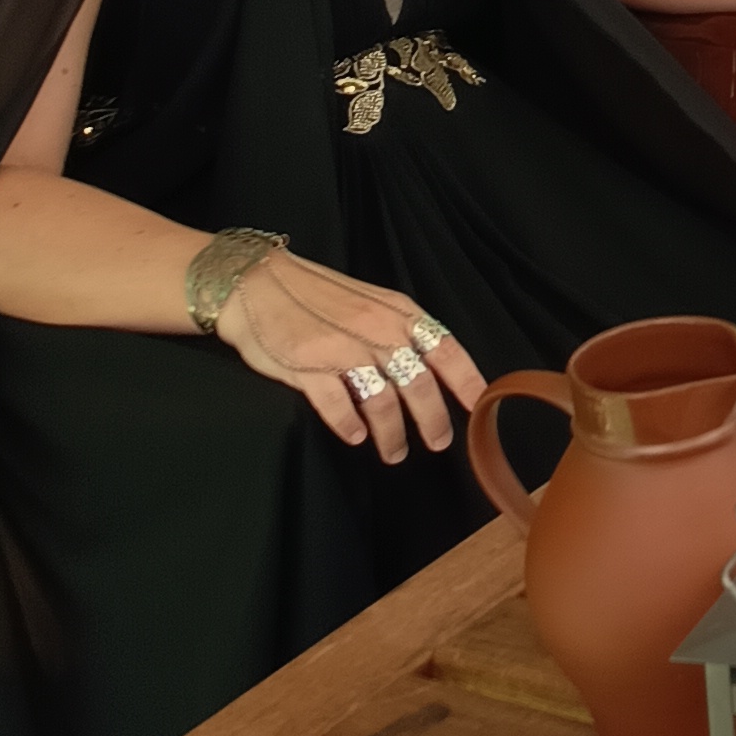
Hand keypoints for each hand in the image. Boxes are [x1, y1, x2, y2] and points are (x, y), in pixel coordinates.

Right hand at [215, 250, 486, 461]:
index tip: (481, 408)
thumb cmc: (316, 296)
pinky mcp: (307, 367)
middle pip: (419, 385)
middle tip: (438, 443)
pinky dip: (350, 426)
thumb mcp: (370, 303)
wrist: (254, 283)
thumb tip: (432, 369)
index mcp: (398, 312)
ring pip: (384, 402)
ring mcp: (342, 350)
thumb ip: (399, 331)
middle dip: (433, 421)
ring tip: (394, 452)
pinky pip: (339, 406)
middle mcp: (377, 330)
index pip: (446, 349)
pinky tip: (355, 436)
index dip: (467, 381)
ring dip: (393, 434)